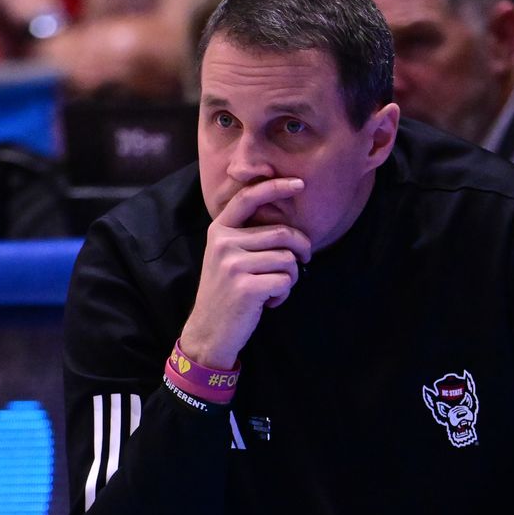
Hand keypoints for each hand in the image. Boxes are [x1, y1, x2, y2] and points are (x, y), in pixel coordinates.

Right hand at [179, 177, 311, 368]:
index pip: (248, 198)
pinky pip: (286, 281)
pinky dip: (284, 294)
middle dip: (302, 247)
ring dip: (291, 276)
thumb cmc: (226, 293)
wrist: (209, 331)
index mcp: (219, 231)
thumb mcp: (225, 257)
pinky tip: (268, 302)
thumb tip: (288, 226)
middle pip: (282, 233)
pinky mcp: (247, 287)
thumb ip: (246, 236)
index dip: (275, 187)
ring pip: (288, 258)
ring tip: (274, 288)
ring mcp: (234, 265)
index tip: (300, 183)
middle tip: (304, 260)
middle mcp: (224, 243)